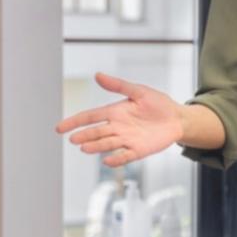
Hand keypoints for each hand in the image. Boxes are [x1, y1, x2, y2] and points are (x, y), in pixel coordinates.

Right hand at [55, 73, 183, 166]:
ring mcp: (127, 139)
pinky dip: (116, 159)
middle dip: (84, 135)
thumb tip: (97, 75)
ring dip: (96, 146)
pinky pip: (125, 156)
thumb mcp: (138, 91)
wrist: (177, 118)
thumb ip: (118, 85)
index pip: (89, 117)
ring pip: (107, 144)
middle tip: (73, 139)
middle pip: (96, 132)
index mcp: (114, 112)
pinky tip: (107, 161)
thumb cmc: (157, 103)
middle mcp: (117, 127)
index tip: (59, 128)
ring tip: (85, 148)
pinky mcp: (138, 150)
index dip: (74, 122)